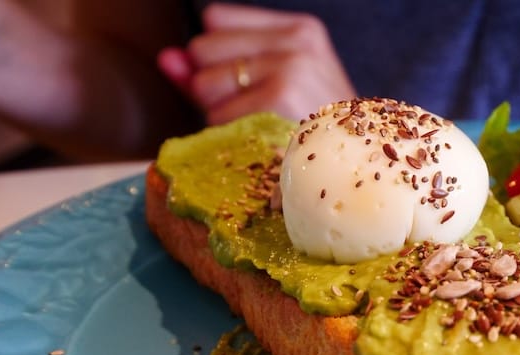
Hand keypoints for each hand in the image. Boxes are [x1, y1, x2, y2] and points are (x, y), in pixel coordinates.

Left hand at [156, 2, 355, 124]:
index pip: (215, 19)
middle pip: (203, 48)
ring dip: (222, 113)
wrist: (353, 169)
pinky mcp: (280, 98)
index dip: (219, 57)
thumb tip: (166, 58)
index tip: (252, 84)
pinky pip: (217, 116)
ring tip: (263, 127)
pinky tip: (263, 142)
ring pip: (204, 83)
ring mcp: (291, 68)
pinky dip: (230, 136)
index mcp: (301, 30)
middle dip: (217, 85)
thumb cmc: (309, 132)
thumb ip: (211, 68)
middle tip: (259, 111)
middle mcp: (297, 42)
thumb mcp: (269, 87)